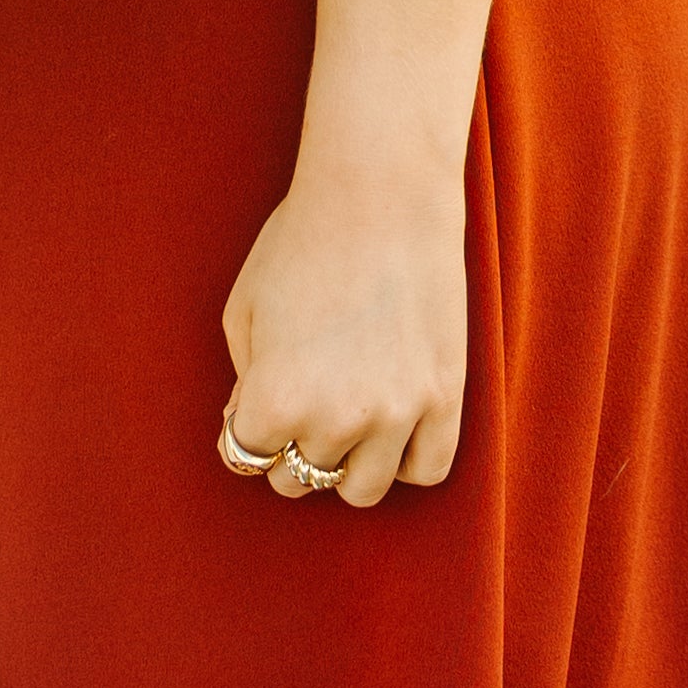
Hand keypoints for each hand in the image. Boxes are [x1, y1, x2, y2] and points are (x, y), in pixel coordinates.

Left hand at [218, 131, 468, 511]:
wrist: (382, 196)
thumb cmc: (301, 243)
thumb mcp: (243, 309)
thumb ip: (242, 382)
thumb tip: (249, 433)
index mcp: (274, 398)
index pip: (245, 458)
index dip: (245, 431)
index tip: (256, 404)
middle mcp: (334, 418)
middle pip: (298, 480)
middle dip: (290, 447)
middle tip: (303, 398)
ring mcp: (396, 415)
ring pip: (361, 491)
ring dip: (345, 463)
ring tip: (346, 414)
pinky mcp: (446, 401)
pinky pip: (426, 472)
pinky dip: (404, 460)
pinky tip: (392, 424)